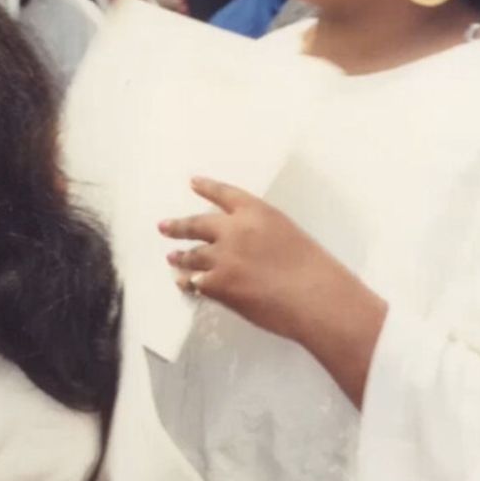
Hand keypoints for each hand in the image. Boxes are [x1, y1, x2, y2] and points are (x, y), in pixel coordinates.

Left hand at [159, 177, 341, 339]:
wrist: (315, 297)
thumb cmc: (314, 269)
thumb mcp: (289, 234)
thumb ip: (262, 232)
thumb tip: (244, 244)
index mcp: (256, 212)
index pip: (224, 194)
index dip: (206, 188)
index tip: (193, 182)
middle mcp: (233, 229)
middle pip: (197, 223)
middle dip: (178, 226)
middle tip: (164, 226)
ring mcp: (222, 257)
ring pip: (193, 255)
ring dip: (181, 256)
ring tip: (172, 257)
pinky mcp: (218, 284)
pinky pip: (196, 282)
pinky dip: (189, 283)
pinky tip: (184, 283)